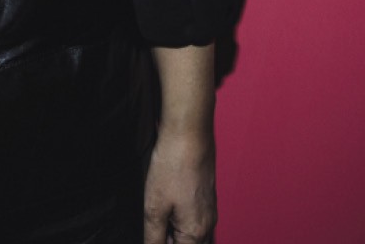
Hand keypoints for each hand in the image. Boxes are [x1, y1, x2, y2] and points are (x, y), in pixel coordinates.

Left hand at [142, 126, 216, 243]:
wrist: (189, 133)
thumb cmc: (173, 165)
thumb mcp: (154, 207)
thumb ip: (153, 236)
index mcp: (196, 233)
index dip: (161, 243)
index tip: (154, 232)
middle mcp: (208, 225)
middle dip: (170, 240)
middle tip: (156, 225)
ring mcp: (210, 211)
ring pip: (195, 236)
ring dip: (177, 233)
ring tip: (161, 214)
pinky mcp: (208, 197)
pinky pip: (198, 221)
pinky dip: (183, 221)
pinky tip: (169, 205)